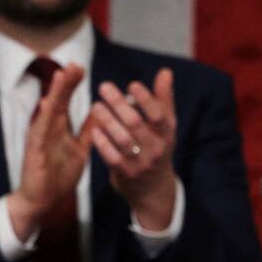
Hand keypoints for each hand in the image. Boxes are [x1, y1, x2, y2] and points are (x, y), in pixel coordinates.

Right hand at [7, 63, 92, 239]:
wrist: (43, 200)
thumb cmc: (59, 174)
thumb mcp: (80, 149)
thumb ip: (88, 130)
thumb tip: (100, 112)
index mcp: (59, 128)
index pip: (66, 102)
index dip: (72, 85)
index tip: (81, 67)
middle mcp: (47, 129)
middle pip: (56, 101)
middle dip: (65, 83)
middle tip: (74, 64)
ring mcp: (39, 140)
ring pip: (48, 112)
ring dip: (55, 94)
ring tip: (62, 76)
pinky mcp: (34, 152)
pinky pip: (40, 133)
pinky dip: (44, 118)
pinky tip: (48, 105)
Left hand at [90, 68, 178, 229]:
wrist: (153, 189)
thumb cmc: (156, 148)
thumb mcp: (165, 127)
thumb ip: (163, 99)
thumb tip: (165, 72)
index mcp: (167, 134)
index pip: (159, 115)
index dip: (146, 100)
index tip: (132, 85)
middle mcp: (156, 148)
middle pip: (137, 124)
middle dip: (119, 104)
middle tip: (104, 87)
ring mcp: (141, 163)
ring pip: (123, 139)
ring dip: (108, 121)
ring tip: (95, 106)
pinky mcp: (126, 174)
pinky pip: (112, 157)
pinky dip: (103, 143)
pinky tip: (93, 130)